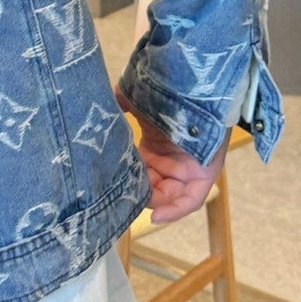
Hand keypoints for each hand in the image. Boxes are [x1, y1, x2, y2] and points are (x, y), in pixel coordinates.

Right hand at [116, 87, 226, 223]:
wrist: (198, 84)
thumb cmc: (169, 90)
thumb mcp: (138, 102)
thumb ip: (119, 105)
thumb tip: (95, 102)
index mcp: (155, 149)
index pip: (140, 173)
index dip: (126, 180)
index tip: (107, 184)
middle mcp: (172, 162)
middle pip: (153, 187)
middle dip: (136, 194)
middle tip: (118, 196)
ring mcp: (189, 170)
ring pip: (169, 197)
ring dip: (152, 204)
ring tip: (134, 205)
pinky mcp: (205, 175)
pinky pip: (190, 200)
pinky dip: (173, 211)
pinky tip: (156, 216)